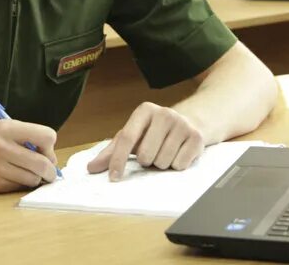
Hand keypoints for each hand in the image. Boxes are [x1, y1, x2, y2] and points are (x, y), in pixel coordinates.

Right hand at [0, 119, 57, 192]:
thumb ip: (22, 135)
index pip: (46, 136)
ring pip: (32, 179)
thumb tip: (48, 153)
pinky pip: (17, 187)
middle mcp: (2, 147)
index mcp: (6, 128)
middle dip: (50, 170)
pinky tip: (12, 177)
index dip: (49, 146)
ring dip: (35, 179)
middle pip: (43, 164)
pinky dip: (20, 184)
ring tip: (28, 173)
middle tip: (48, 172)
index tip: (45, 150)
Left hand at [86, 102, 204, 180]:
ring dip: (161, 164)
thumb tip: (91, 168)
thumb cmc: (155, 131)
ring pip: (163, 162)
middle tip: (152, 152)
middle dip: (147, 161)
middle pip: (145, 155)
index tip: (114, 178)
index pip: (126, 138)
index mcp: (144, 111)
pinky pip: (179, 165)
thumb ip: (112, 151)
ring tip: (166, 151)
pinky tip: (178, 153)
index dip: (118, 160)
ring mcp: (182, 124)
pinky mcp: (197, 137)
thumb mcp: (134, 135)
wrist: (191, 120)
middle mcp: (163, 113)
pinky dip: (176, 165)